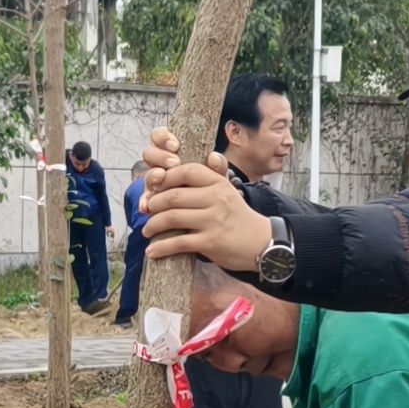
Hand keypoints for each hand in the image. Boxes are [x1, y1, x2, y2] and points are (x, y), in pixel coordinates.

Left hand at [138, 147, 273, 272]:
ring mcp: (213, 220)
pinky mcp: (210, 242)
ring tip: (147, 230)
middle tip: (147, 210)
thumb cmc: (238, 217)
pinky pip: (178, 243)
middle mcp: (216, 199)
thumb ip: (215, 176)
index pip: (187, 171)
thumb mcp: (229, 192)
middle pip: (174, 196)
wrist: (261, 243)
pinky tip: (152, 251)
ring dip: (153, 225)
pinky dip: (161, 248)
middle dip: (154, 204)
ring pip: (172, 218)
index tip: (155, 187)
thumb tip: (211, 155)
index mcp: (218, 184)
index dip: (166, 177)